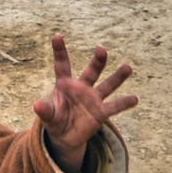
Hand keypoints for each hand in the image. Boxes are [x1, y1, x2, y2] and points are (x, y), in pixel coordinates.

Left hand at [32, 35, 136, 172]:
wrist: (65, 136)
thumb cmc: (54, 119)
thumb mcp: (47, 116)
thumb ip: (44, 110)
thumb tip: (36, 105)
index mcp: (64, 84)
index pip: (62, 65)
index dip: (59, 51)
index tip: (56, 36)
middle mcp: (81, 88)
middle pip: (91, 71)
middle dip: (97, 61)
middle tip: (101, 49)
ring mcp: (93, 99)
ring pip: (107, 86)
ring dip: (117, 77)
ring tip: (127, 67)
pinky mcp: (101, 113)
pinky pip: (114, 107)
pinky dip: (123, 104)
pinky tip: (134, 99)